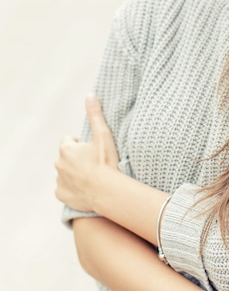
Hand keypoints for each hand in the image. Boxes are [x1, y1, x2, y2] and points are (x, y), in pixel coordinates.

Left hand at [55, 94, 118, 210]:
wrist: (107, 191)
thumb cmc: (106, 162)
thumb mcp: (103, 135)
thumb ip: (95, 114)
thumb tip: (90, 95)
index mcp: (66, 149)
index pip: (69, 141)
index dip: (80, 144)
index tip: (92, 149)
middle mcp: (58, 163)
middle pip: (66, 157)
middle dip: (76, 158)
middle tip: (93, 162)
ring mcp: (59, 180)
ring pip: (64, 173)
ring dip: (73, 172)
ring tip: (90, 176)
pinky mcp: (61, 195)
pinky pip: (64, 189)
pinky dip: (71, 188)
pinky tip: (84, 188)